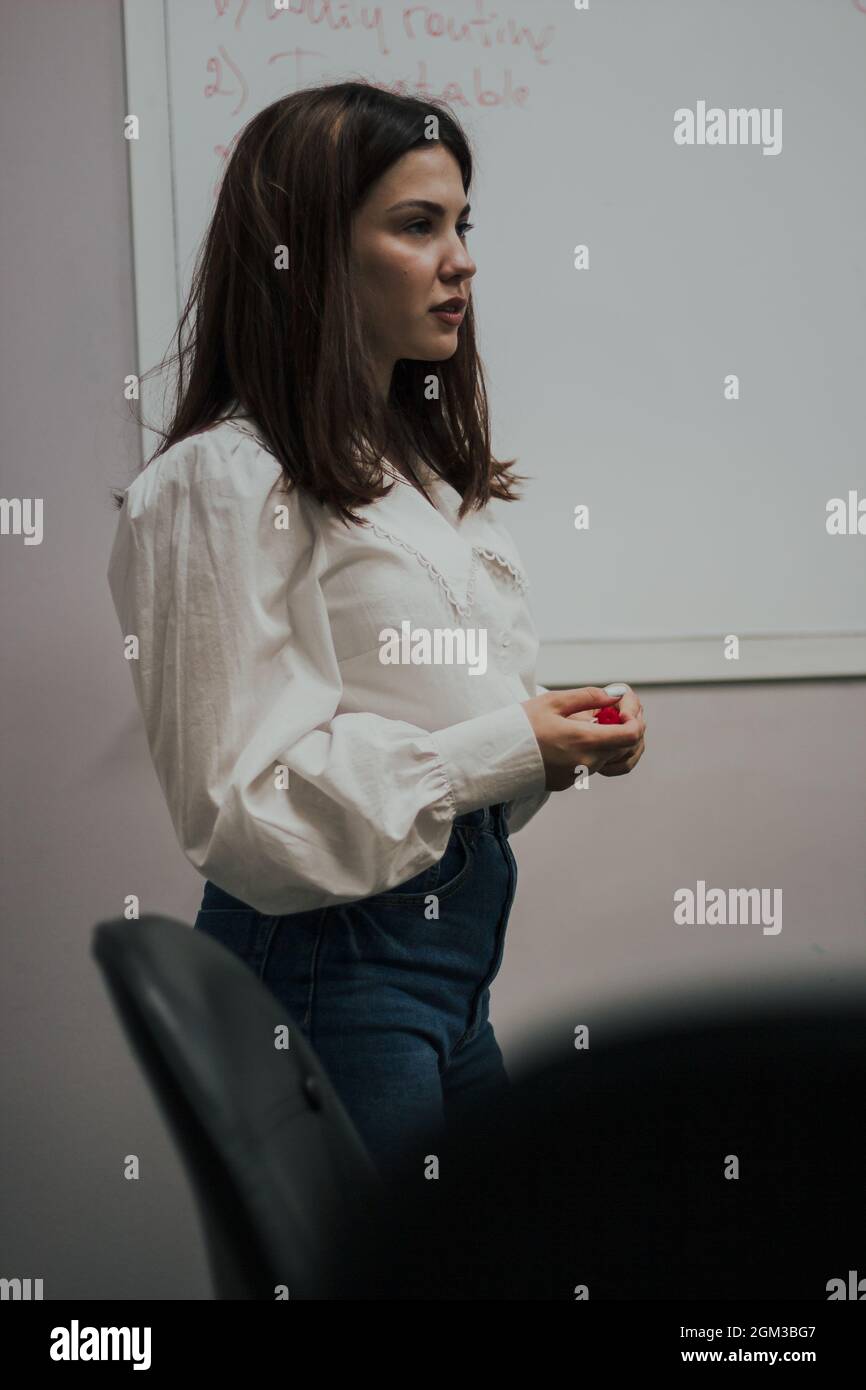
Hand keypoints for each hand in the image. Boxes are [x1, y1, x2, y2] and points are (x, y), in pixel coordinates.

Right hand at [521, 686, 645, 790]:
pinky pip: (591, 765)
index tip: (621, 708)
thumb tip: (615, 695)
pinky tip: (575, 737)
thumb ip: (589, 696)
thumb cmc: (520, 725)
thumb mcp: (553, 702)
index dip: (635, 719)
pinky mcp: (568, 782)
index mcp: (585, 740)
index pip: (632, 735)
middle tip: (607, 709)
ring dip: (610, 739)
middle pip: (625, 746)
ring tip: (591, 722)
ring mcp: (578, 775)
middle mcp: (586, 762)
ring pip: (610, 757)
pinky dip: (594, 750)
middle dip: (624, 726)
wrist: (493, 757)